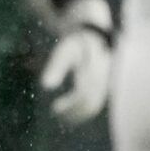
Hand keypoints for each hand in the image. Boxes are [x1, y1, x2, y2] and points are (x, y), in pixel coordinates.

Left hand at [40, 0, 113, 125]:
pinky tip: (68, 112)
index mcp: (92, 70)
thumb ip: (56, 67)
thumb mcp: (64, 51)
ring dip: (77, 114)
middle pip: (90, 104)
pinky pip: (95, 104)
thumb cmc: (75, 43)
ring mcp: (104, 84)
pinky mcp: (102, 87)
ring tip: (59, 115)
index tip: (54, 108)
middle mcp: (101, 79)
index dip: (70, 106)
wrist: (93, 36)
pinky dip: (82, 111)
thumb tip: (45, 86)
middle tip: (55, 113)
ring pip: (93, 106)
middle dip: (72, 113)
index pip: (83, 95)